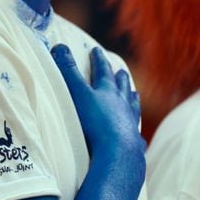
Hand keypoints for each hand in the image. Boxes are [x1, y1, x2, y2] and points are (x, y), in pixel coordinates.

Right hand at [51, 45, 144, 169]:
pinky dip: (137, 135)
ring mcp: (130, 124)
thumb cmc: (95, 122)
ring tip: (135, 95)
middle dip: (120, 78)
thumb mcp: (78, 94)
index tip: (97, 51)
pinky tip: (140, 138)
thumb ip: (68, 71)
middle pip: (122, 87)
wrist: (118, 153)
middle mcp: (122, 105)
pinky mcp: (134, 144)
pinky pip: (137, 138)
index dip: (98, 60)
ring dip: (132, 100)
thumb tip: (59, 46)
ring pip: (133, 108)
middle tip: (121, 71)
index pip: (102, 70)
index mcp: (108, 91)